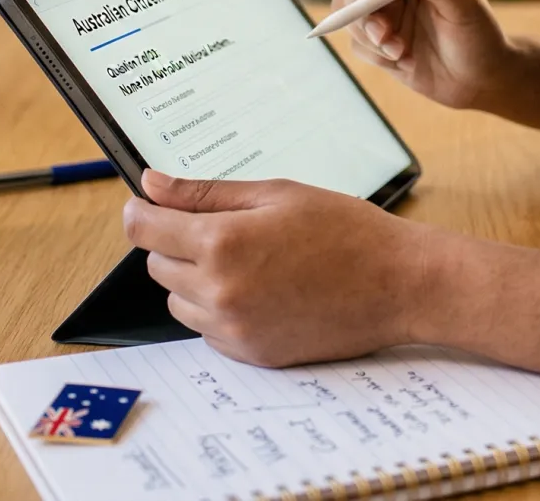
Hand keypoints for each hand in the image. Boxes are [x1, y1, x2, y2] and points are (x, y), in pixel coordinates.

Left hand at [124, 169, 430, 367]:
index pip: (144, 229)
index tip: (148, 205)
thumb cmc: (346, 229)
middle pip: (157, 265)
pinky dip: (221, 309)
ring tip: (250, 261)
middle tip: (226, 228)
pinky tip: (263, 290)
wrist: (398, 283)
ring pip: (179, 301)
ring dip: (196, 279)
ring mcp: (234, 328)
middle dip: (177, 243)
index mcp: (222, 242)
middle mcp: (218, 290)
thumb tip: (151, 186)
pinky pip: (208, 330)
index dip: (141, 212)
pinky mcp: (250, 353)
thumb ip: (207, 192)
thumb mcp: (278, 194)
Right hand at [333, 0, 515, 110]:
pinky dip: (375, 53)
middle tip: (382, 31)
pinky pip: (353, 39)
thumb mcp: (464, 4)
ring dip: (369, 33)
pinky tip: (403, 58)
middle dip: (359, 4)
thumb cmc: (477, 34)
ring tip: (401, 49)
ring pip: (345, 7)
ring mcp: (380, 5)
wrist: (476, 78)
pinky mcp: (372, 34)